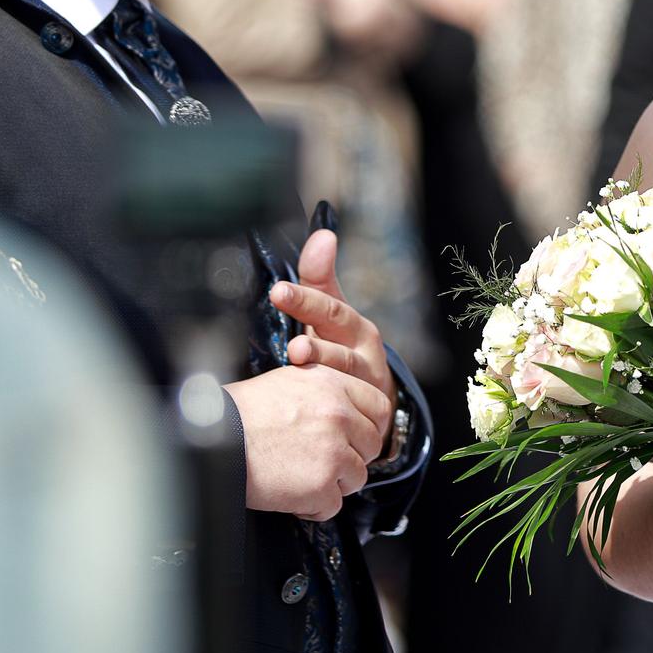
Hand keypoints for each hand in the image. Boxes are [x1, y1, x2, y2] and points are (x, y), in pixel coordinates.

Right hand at [228, 362, 391, 519]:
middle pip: (371, 445)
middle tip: (320, 462)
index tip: (355, 439)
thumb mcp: (288, 381)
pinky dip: (313, 507)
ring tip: (300, 478)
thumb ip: (324, 392)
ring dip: (332, 483)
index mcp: (334, 385)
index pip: (379, 408)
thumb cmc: (239, 412)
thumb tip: (347, 409)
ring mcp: (334, 451)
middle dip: (351, 457)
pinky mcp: (322, 484)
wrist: (211, 440)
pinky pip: (333, 505)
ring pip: (356, 477)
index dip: (368, 426)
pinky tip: (290, 497)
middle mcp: (340, 415)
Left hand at [270, 229, 396, 448]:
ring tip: (299, 368)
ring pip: (345, 383)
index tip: (278, 291)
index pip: (330, 309)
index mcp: (355, 329)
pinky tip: (305, 411)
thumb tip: (323, 233)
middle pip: (340, 350)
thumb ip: (320, 277)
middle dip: (318, 347)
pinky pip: (348, 415)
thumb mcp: (331, 312)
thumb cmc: (342, 347)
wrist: (373, 400)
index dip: (305, 301)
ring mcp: (366, 391)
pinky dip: (329, 413)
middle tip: (294, 347)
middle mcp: (365, 358)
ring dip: (324, 376)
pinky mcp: (366, 420)